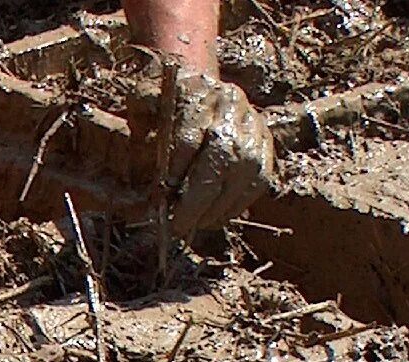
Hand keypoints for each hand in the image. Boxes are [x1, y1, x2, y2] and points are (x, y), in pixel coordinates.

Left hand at [127, 65, 275, 237]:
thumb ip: (142, 143)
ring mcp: (253, 123)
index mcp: (197, 92)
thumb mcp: (143, 111)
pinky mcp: (265, 142)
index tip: (159, 203)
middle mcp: (231, 105)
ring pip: (244, 173)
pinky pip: (258, 181)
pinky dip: (237, 204)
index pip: (188, 140)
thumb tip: (149, 193)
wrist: (200, 87)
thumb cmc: (165, 107)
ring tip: (196, 225)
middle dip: (198, 200)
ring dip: (218, 208)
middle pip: (222, 158)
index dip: (174, 177)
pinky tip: (216, 216)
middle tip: (178, 227)